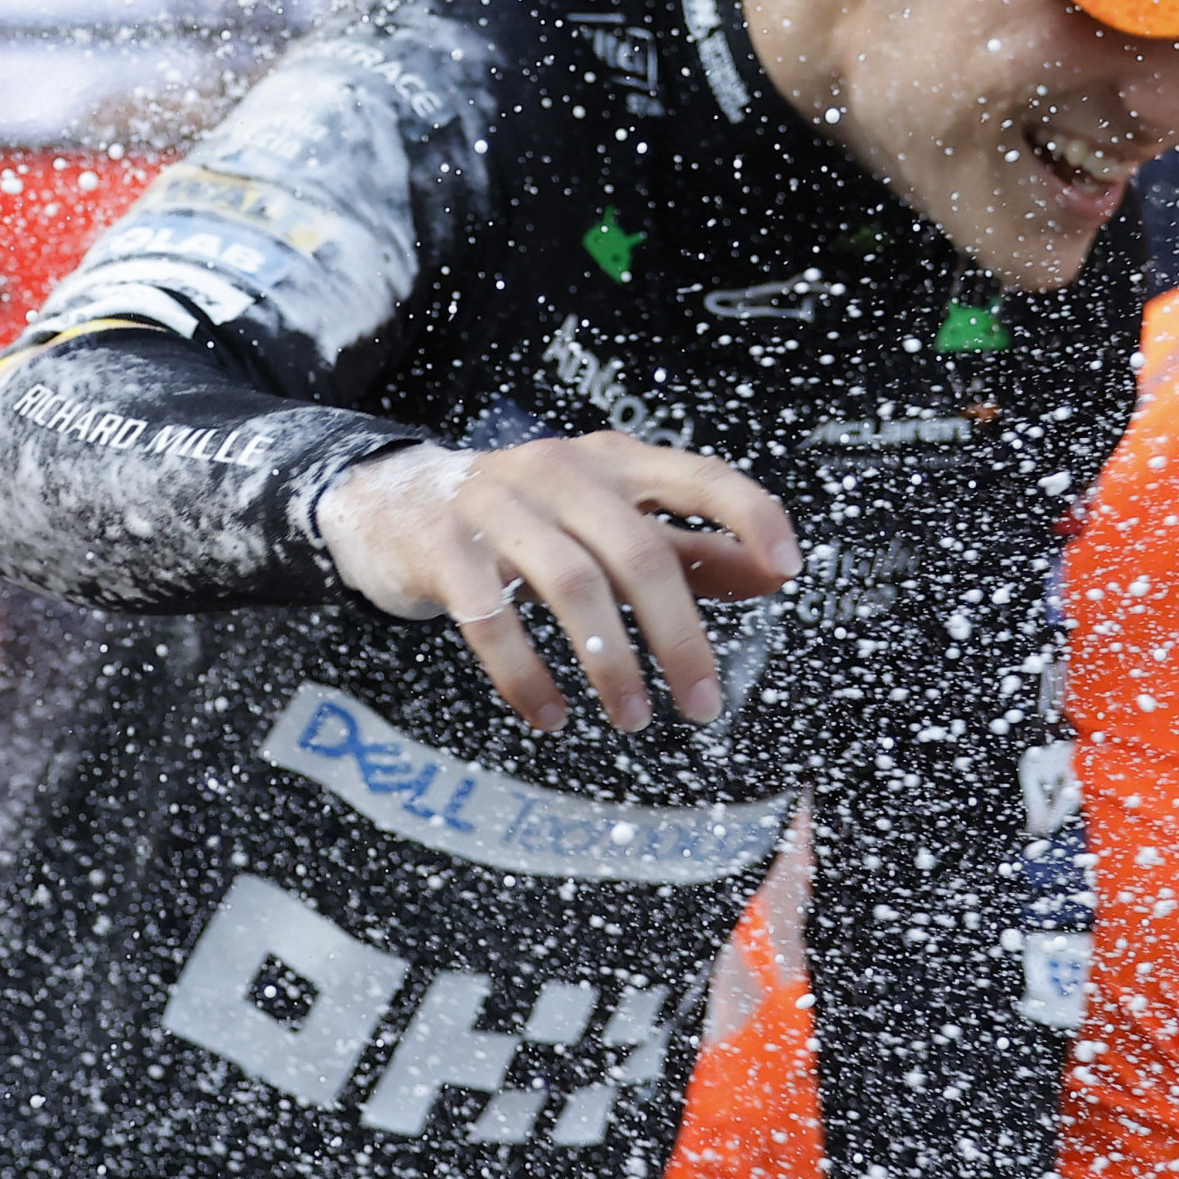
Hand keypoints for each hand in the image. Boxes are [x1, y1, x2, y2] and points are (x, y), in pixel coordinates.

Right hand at [315, 434, 798, 734]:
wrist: (390, 500)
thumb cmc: (523, 519)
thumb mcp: (607, 520)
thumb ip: (689, 547)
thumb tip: (775, 573)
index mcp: (614, 461)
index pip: (698, 476)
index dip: (749, 516)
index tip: (788, 568)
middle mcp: (561, 470)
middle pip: (640, 553)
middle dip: (679, 637)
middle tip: (703, 704)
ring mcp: (497, 504)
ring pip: (573, 586)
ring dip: (611, 663)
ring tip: (631, 718)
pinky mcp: (444, 546)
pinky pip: (493, 618)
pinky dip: (526, 675)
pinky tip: (548, 714)